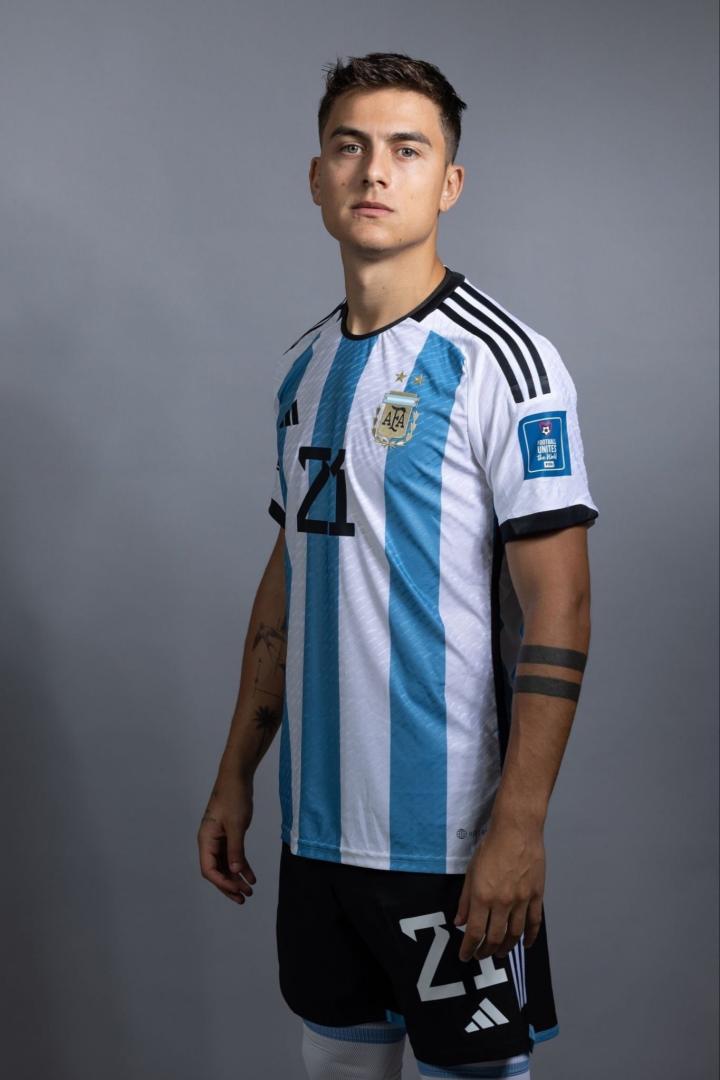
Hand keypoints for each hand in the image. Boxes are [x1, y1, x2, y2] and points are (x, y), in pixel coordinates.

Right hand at [197, 772, 256, 904]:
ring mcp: (218, 839)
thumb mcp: (236, 825)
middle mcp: (209, 841)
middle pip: (216, 870)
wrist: (237, 777)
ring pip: (225, 865)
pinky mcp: (228, 835)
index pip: (209, 869)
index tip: (237, 890)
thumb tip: (235, 872)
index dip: (222, 883)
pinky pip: (233, 855)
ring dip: (236, 878)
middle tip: (243, 898)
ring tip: (249, 891)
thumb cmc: (234, 796)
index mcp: (206, 839)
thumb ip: (235, 849)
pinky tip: (251, 876)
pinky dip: (241, 866)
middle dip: (229, 885)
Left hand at [453, 818, 544, 960]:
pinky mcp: (537, 896)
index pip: (475, 933)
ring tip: (499, 953)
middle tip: (481, 956)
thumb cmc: (491, 846)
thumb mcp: (471, 871)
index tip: (465, 956)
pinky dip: (530, 938)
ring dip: (506, 948)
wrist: (517, 830)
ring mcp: (522, 900)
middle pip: (495, 937)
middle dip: (486, 951)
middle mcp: (503, 902)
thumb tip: (460, 922)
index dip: (469, 948)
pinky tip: (525, 945)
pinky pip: (534, 923)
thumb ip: (465, 899)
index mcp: (483, 897)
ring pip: (515, 934)